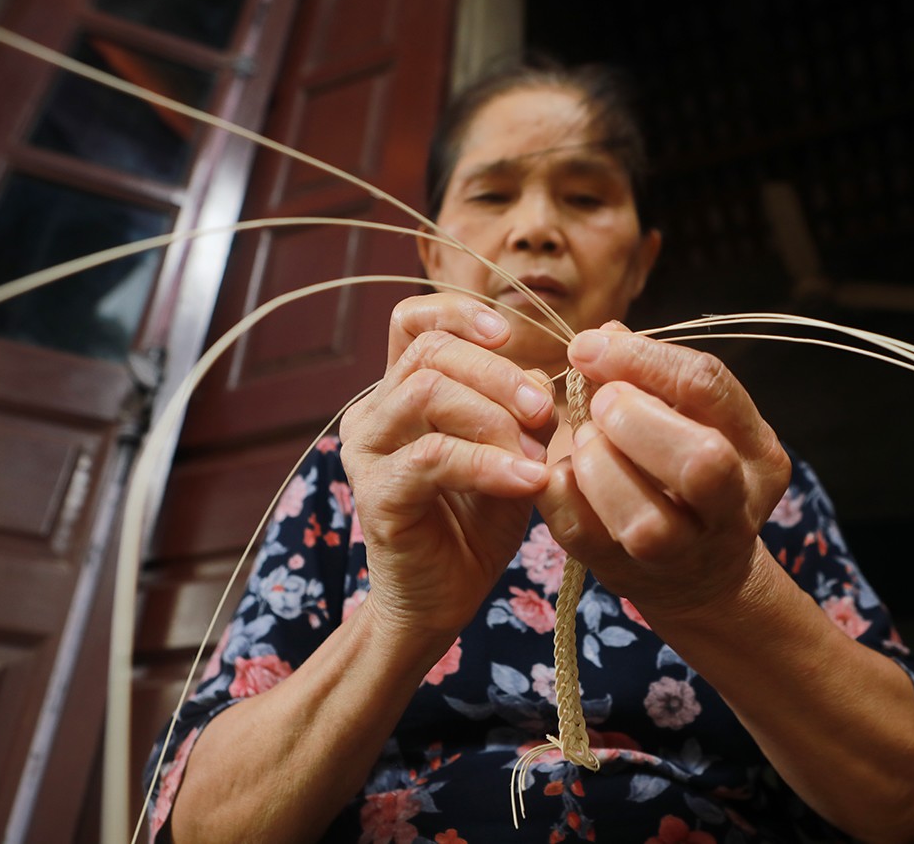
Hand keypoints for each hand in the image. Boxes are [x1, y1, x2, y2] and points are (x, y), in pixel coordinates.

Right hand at [339, 293, 556, 638]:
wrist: (445, 600)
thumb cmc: (479, 522)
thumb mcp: (513, 452)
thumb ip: (524, 408)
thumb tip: (546, 371)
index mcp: (402, 392)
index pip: (413, 320)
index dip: (459, 314)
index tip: (510, 334)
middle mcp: (374, 412)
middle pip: (431, 351)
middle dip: (498, 373)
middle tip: (543, 412)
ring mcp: (367, 451)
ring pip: (426, 391)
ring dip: (494, 415)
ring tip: (536, 453)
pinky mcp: (376, 494)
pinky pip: (432, 456)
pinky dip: (488, 463)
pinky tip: (527, 480)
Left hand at [537, 323, 790, 621]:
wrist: (700, 578)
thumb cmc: (688, 477)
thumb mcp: (694, 422)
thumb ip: (654, 377)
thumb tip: (604, 333)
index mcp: (758, 452)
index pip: (708, 386)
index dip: (641, 357)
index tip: (589, 347)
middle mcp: (734, 506)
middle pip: (700, 461)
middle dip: (633, 419)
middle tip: (600, 404)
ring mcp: (685, 552)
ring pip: (644, 520)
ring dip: (596, 464)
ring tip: (583, 442)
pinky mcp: (629, 575)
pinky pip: (584, 534)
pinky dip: (561, 493)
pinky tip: (563, 473)